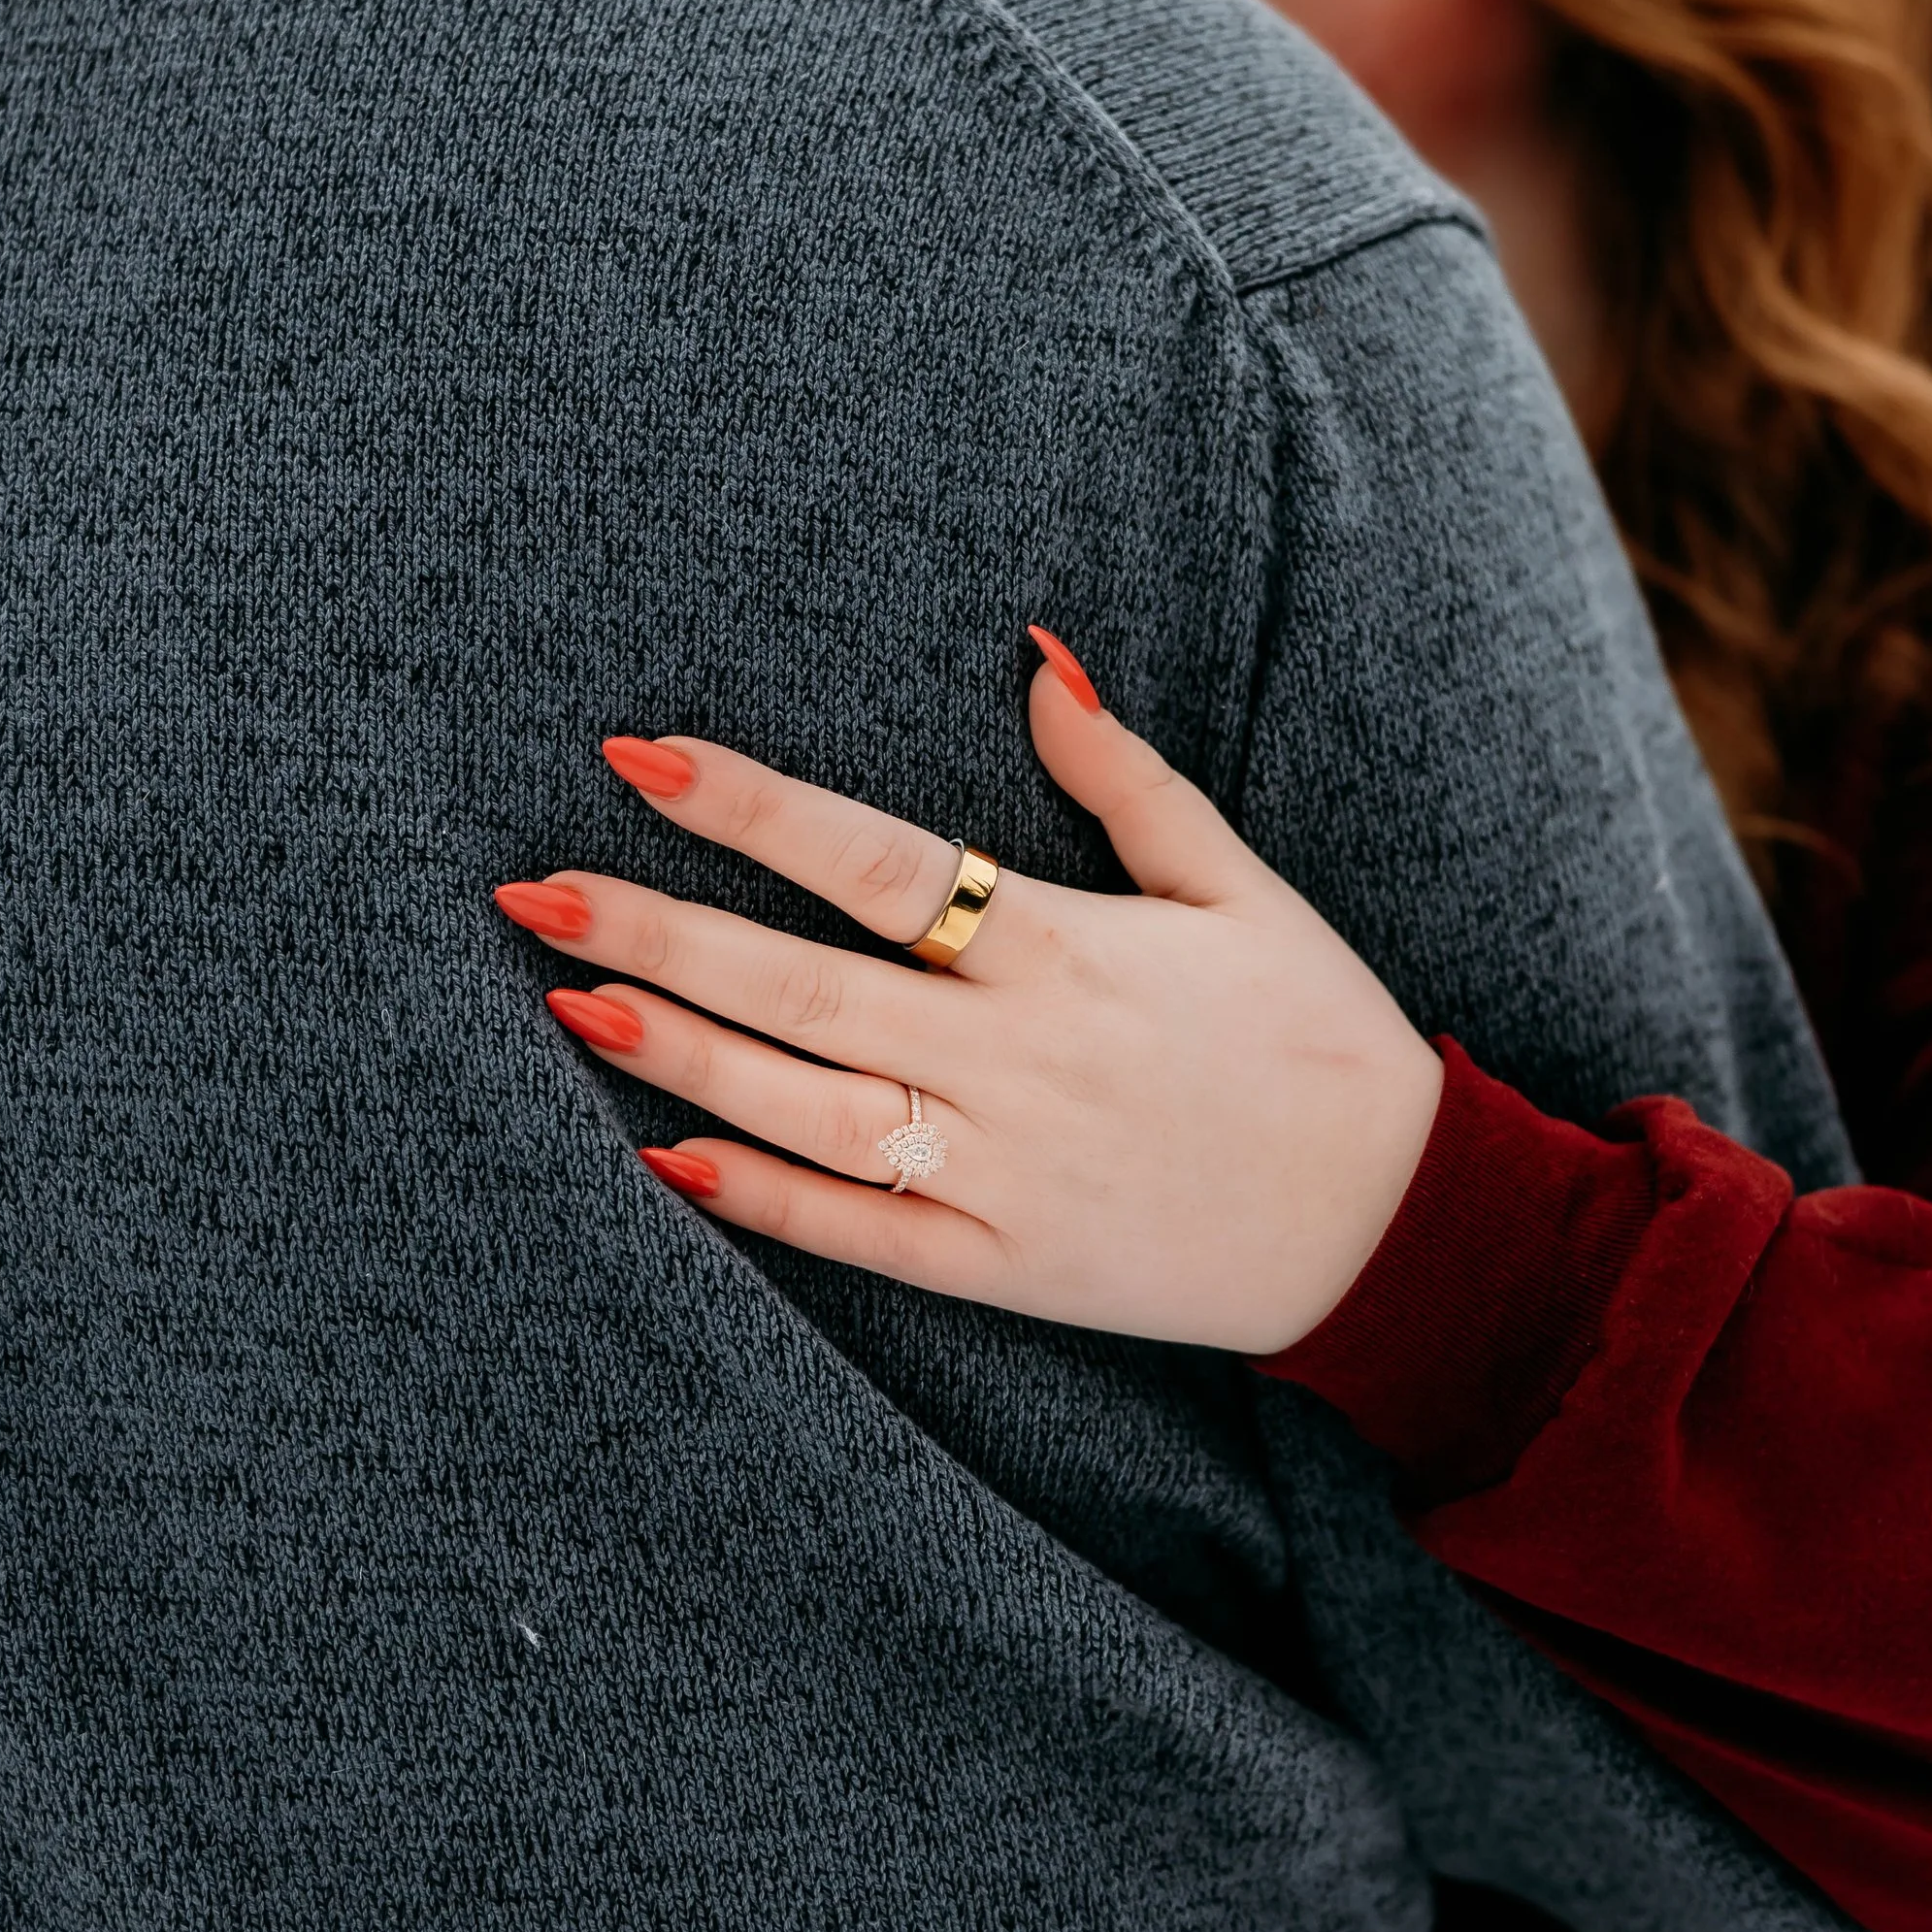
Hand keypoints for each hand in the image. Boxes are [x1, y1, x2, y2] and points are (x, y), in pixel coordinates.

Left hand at [493, 632, 1442, 1354]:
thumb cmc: (1320, 1040)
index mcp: (1070, 949)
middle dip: (663, 930)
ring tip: (565, 999)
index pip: (876, 861)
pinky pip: (864, 1236)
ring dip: (682, 1056)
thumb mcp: (1241, 886)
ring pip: (810, 1108)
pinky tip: (664, 1161)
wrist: (1398, 1229)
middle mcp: (1019, 1059)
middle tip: (533, 886)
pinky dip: (765, 1203)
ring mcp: (1006, 1172)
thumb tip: (1037, 659)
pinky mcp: (1010, 1272)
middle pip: (806, 984)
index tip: (639, 757)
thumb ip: (1127, 780)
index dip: (751, 808)